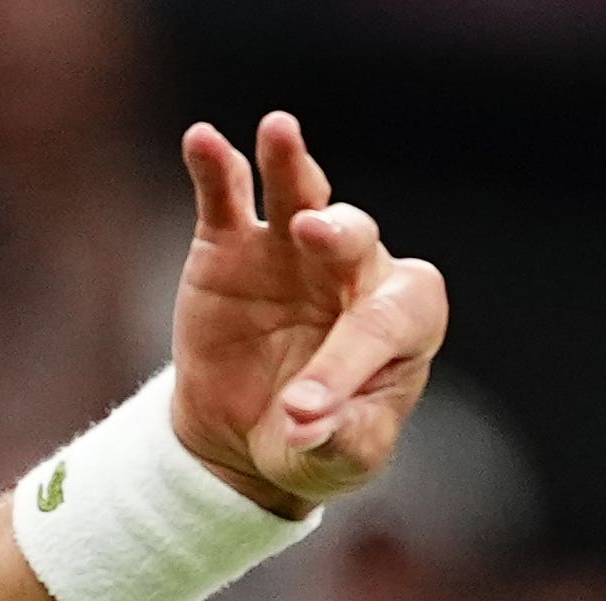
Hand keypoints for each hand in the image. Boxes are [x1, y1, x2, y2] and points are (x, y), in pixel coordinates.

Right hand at [169, 112, 448, 514]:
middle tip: (313, 235)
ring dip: (291, 163)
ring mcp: (293, 249)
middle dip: (339, 235)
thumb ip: (338, 443)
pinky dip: (215, 165)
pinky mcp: (231, 242)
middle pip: (357, 238)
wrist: (248, 439)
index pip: (388, 322)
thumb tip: (309, 426)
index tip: (302, 414)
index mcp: (402, 324)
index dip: (350, 362)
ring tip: (279, 133)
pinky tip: (203, 140)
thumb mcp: (338, 463)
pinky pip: (227, 194)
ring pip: (302, 192)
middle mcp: (356, 273)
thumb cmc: (316, 446)